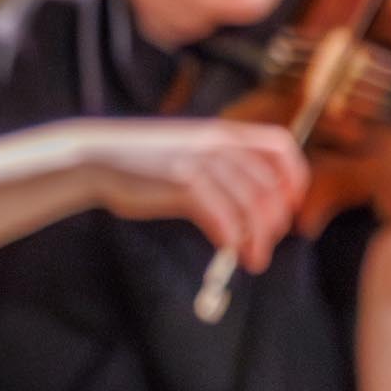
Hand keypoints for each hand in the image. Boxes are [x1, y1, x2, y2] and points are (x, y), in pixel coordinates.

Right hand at [75, 116, 310, 270]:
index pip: (279, 146)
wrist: (95, 158)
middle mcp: (216, 144)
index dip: (294, 177)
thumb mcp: (185, 149)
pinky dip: (231, 239)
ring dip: (256, 240)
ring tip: (252, 259)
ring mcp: (200, 163)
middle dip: (274, 223)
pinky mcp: (183, 185)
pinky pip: (223, 218)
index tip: (290, 205)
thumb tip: (249, 202)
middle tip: (264, 245)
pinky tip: (226, 250)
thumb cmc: (139, 161)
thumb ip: (217, 164)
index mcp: (221, 132)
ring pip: (251, 206)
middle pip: (269, 186)